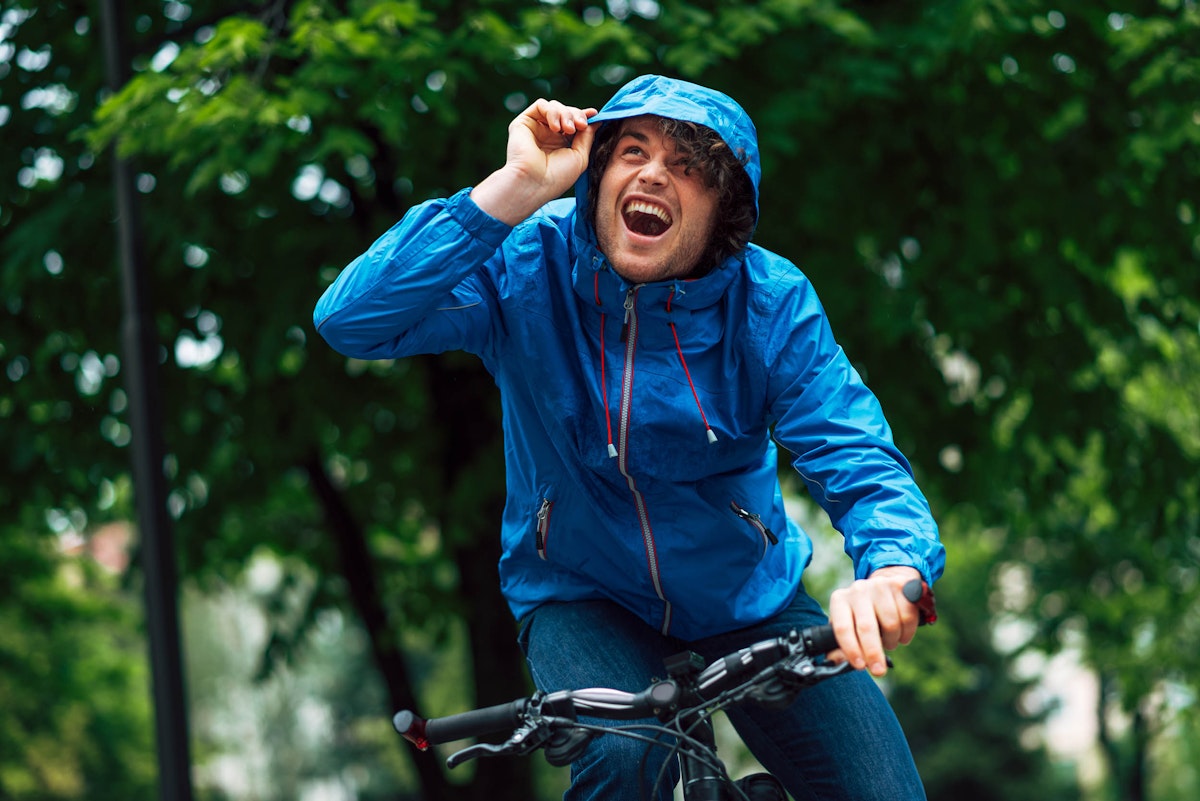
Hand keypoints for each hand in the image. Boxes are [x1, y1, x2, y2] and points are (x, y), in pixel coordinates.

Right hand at [471, 99, 597, 224]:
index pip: (574, 123)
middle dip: (576, 115)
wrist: (534, 183)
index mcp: (561, 145)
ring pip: (555, 107)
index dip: (584, 116)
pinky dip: (552, 111)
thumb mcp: (580, 156)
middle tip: (580, 126)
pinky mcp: (523, 122)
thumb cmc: (557, 176)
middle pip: (566, 112)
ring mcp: (536, 128)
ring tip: (568, 129)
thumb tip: (596, 119)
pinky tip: (555, 128)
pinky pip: (541, 105)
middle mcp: (548, 136)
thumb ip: (587, 136)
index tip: (594, 114)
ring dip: (566, 114)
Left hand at [827, 565, 922, 676]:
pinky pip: (907, 618)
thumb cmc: (864, 612)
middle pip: (866, 627)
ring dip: (892, 642)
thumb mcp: (848, 624)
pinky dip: (907, 633)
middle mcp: (858, 590)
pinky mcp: (901, 586)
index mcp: (840, 600)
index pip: (842, 628)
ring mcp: (880, 586)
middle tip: (879, 670)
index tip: (859, 666)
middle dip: (873, 653)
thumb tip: (835, 661)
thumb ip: (840, 644)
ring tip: (889, 641)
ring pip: (890, 625)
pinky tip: (902, 634)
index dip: (851, 649)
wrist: (886, 585)